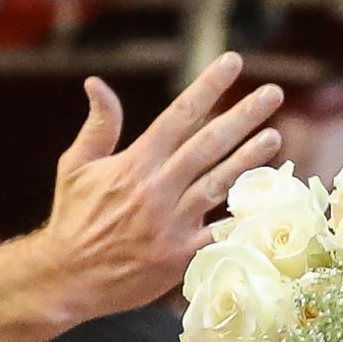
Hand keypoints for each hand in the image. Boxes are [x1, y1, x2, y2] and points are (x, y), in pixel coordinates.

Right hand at [0, 55, 285, 341]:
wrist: (67, 279)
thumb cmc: (73, 218)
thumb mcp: (76, 166)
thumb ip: (98, 125)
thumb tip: (96, 83)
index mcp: (135, 163)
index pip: (179, 115)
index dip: (208, 86)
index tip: (232, 62)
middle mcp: (158, 188)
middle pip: (209, 143)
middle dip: (243, 115)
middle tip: (274, 92)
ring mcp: (173, 223)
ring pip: (220, 183)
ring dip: (250, 159)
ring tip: (275, 137)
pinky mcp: (181, 255)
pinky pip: (220, 232)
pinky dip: (244, 217)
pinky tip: (268, 200)